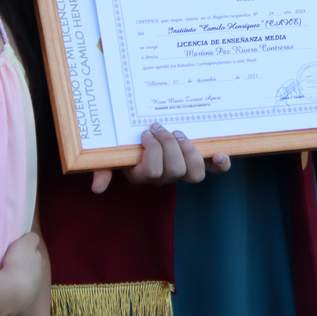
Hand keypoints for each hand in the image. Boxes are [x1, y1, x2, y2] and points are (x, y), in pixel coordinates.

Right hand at [0, 232, 46, 315]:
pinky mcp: (19, 312)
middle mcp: (38, 284)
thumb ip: (31, 239)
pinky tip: (1, 296)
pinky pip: (14, 303)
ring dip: (16, 287)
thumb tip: (32, 240)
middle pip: (31, 275)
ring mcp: (30, 300)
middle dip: (23, 273)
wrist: (8, 293)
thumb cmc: (17, 264)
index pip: (36, 259)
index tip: (18, 256)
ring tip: (4, 284)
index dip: (27, 256)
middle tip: (10, 269)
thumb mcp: (26, 242)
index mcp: (40, 266)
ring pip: (24, 290)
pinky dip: (10, 299)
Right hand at [91, 122, 230, 193]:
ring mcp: (183, 170)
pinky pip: (214, 169)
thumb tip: (97, 187)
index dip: (152, 152)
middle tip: (160, 128)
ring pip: (194, 173)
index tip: (144, 133)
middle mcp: (165, 177)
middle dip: (168, 145)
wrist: (142, 133)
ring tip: (178, 133)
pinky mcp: (200, 161)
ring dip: (188, 150)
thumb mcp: (110, 155)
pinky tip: (220, 154)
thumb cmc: (124, 145)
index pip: (152, 172)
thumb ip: (102, 169)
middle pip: (175, 171)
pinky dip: (220, 164)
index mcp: (144, 175)